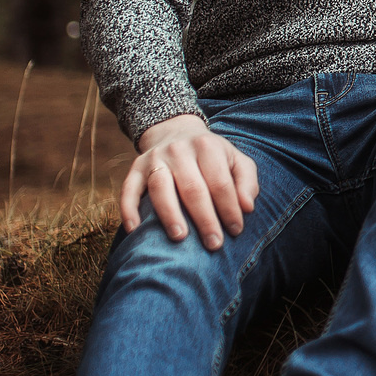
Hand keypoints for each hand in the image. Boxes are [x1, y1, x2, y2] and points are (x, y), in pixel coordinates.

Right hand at [119, 114, 259, 250]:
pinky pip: (129, 189)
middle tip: (214, 244)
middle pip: (192, 188)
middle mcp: (179, 150)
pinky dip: (129, 208)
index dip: (229, 208)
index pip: (220, 182)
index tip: (236, 230)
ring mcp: (155, 159)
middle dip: (205, 219)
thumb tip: (247, 207)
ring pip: (160, 188)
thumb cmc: (212, 156)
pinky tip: (134, 229)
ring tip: (180, 237)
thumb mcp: (236, 160)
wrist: (176, 132)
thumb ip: (246, 181)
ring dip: (170, 214)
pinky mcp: (136, 168)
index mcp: (207, 146)